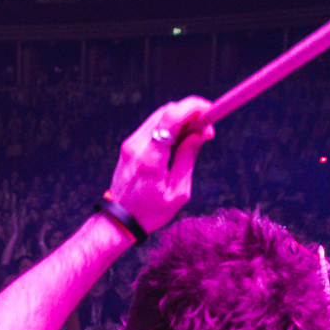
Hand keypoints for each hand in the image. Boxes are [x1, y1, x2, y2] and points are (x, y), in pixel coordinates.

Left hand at [105, 97, 213, 236]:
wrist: (119, 221)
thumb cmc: (150, 212)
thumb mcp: (177, 191)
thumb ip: (188, 158)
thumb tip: (200, 132)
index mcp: (150, 159)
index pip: (171, 117)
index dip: (193, 108)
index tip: (210, 112)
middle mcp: (137, 146)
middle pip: (166, 111)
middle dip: (190, 113)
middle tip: (206, 129)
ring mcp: (130, 144)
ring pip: (159, 116)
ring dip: (181, 119)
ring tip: (195, 136)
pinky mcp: (129, 145)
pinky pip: (153, 126)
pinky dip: (169, 126)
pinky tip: (180, 140)